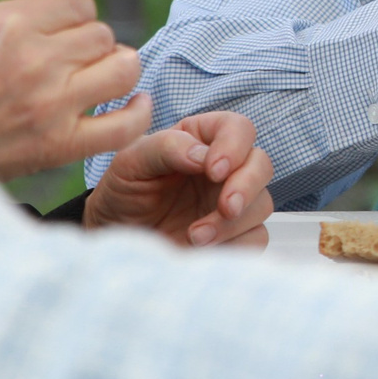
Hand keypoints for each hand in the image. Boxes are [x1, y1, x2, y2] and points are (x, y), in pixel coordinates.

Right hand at [0, 0, 146, 181]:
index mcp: (6, 26)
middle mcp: (35, 60)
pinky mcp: (61, 145)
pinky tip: (134, 103)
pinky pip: (126, 124)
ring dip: (117, 68)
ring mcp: (52, 104)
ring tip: (102, 76)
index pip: (77, 3)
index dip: (74, 14)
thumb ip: (10, 20)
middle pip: (102, 33)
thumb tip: (53, 14)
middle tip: (75, 59)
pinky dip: (138, 112)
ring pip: (124, 66)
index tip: (66, 28)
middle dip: (91, 42)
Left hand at [83, 110, 276, 246]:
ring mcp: (231, 202)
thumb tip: (203, 156)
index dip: (234, 146)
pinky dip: (235, 246)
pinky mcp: (234, 236)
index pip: (238, 128)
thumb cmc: (122, 193)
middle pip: (261, 165)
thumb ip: (166, 148)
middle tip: (225, 207)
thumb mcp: (130, 162)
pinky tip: (202, 249)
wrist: (115, 239)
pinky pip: (255, 239)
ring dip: (233, 222)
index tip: (213, 170)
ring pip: (262, 204)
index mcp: (202, 140)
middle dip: (247, 186)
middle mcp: (224, 169)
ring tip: (194, 236)